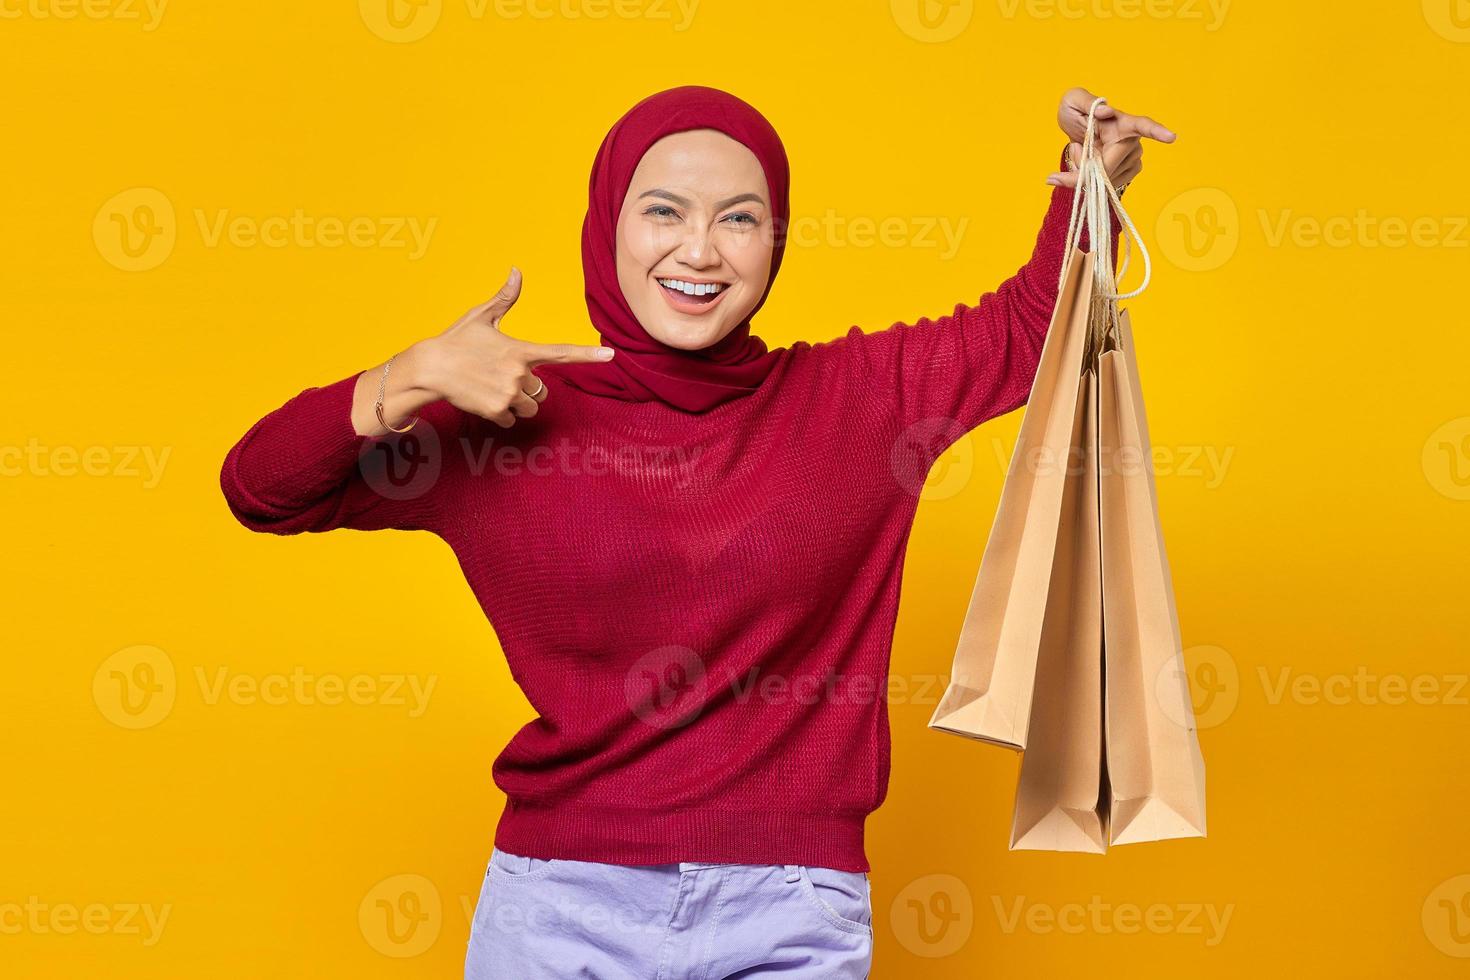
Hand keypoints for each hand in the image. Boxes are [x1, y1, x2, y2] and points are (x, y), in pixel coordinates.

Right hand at [416, 267, 614, 428]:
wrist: (428, 369)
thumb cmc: (455, 340)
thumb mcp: (481, 317)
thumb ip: (504, 299)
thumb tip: (516, 271)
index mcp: (520, 349)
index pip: (562, 352)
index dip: (588, 354)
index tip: (611, 355)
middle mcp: (519, 373)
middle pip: (544, 390)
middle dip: (529, 388)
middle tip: (502, 377)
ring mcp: (508, 394)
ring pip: (530, 407)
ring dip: (517, 403)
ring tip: (492, 388)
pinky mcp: (496, 411)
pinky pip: (512, 420)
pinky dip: (501, 414)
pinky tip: (483, 400)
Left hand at [1047, 87, 1175, 191]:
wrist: (1074, 126)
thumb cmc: (1075, 110)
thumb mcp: (1073, 100)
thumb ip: (1088, 103)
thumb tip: (1106, 111)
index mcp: (1121, 121)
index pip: (1142, 125)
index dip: (1157, 131)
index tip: (1171, 137)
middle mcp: (1131, 139)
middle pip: (1110, 165)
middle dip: (1084, 169)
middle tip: (1072, 150)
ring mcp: (1131, 157)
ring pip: (1105, 178)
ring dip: (1084, 172)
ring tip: (1080, 150)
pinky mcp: (1127, 170)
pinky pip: (1106, 185)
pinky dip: (1088, 180)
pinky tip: (1085, 164)